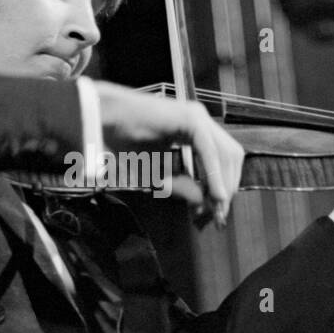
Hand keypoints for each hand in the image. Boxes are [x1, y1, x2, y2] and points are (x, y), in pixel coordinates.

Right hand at [93, 80, 243, 224]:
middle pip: (231, 157)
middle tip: (217, 215)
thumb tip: (206, 204)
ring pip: (226, 154)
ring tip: (215, 208)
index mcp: (196, 129)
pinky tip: (216, 195)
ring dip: (223, 183)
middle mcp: (201, 120)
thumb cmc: (124, 144)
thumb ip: (183, 187)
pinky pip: (209, 151)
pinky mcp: (190, 119)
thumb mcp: (158, 174)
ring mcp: (197, 116)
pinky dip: (214, 174)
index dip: (224, 186)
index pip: (223, 159)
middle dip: (228, 188)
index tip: (217, 214)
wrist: (102, 121)